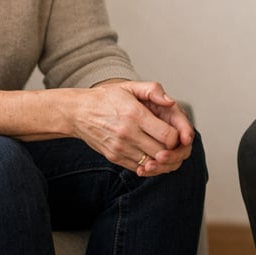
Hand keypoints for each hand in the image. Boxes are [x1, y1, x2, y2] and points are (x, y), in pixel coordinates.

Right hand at [71, 81, 193, 175]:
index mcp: (135, 114)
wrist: (78, 112)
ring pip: (151, 163)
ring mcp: (119, 148)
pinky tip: (150, 155)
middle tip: (174, 143)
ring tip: (163, 149)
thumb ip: (153, 90)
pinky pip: (138, 168)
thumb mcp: (130, 86)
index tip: (175, 132)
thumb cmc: (106, 98)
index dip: (177, 137)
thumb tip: (171, 103)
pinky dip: (148, 165)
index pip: (168, 136)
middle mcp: (127, 133)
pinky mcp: (113, 158)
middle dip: (172, 150)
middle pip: (162, 152)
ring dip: (161, 159)